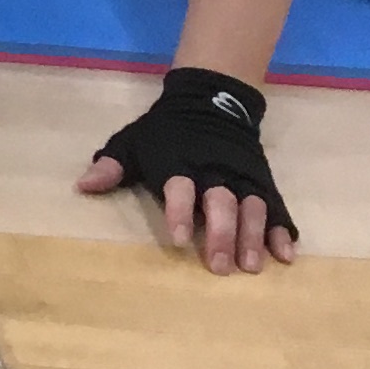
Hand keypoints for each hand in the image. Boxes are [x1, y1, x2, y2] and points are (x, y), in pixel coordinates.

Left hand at [80, 66, 294, 272]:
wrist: (212, 102)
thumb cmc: (164, 132)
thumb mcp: (132, 141)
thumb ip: (111, 166)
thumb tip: (83, 186)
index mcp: (180, 163)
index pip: (180, 189)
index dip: (178, 212)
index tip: (176, 239)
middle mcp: (215, 171)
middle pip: (221, 203)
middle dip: (220, 234)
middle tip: (217, 267)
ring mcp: (244, 177)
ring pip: (253, 207)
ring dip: (253, 237)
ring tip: (251, 266)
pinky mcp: (264, 181)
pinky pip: (277, 206)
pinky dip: (283, 230)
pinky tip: (286, 255)